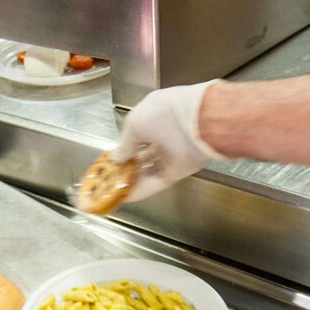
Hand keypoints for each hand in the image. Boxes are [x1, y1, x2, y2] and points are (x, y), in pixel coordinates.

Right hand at [111, 80, 225, 202]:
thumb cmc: (165, 114)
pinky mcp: (178, 171)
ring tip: (115, 189)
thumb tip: (116, 158)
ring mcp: (171, 154)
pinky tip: (127, 196)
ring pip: (147, 171)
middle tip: (111, 177)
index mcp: (154, 116)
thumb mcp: (134, 125)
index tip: (111, 161)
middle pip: (141, 156)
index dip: (123, 150)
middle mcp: (163, 135)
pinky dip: (142, 189)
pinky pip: (156, 182)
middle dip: (126, 167)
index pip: (136, 136)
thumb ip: (124, 145)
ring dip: (131, 180)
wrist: (198, 121)